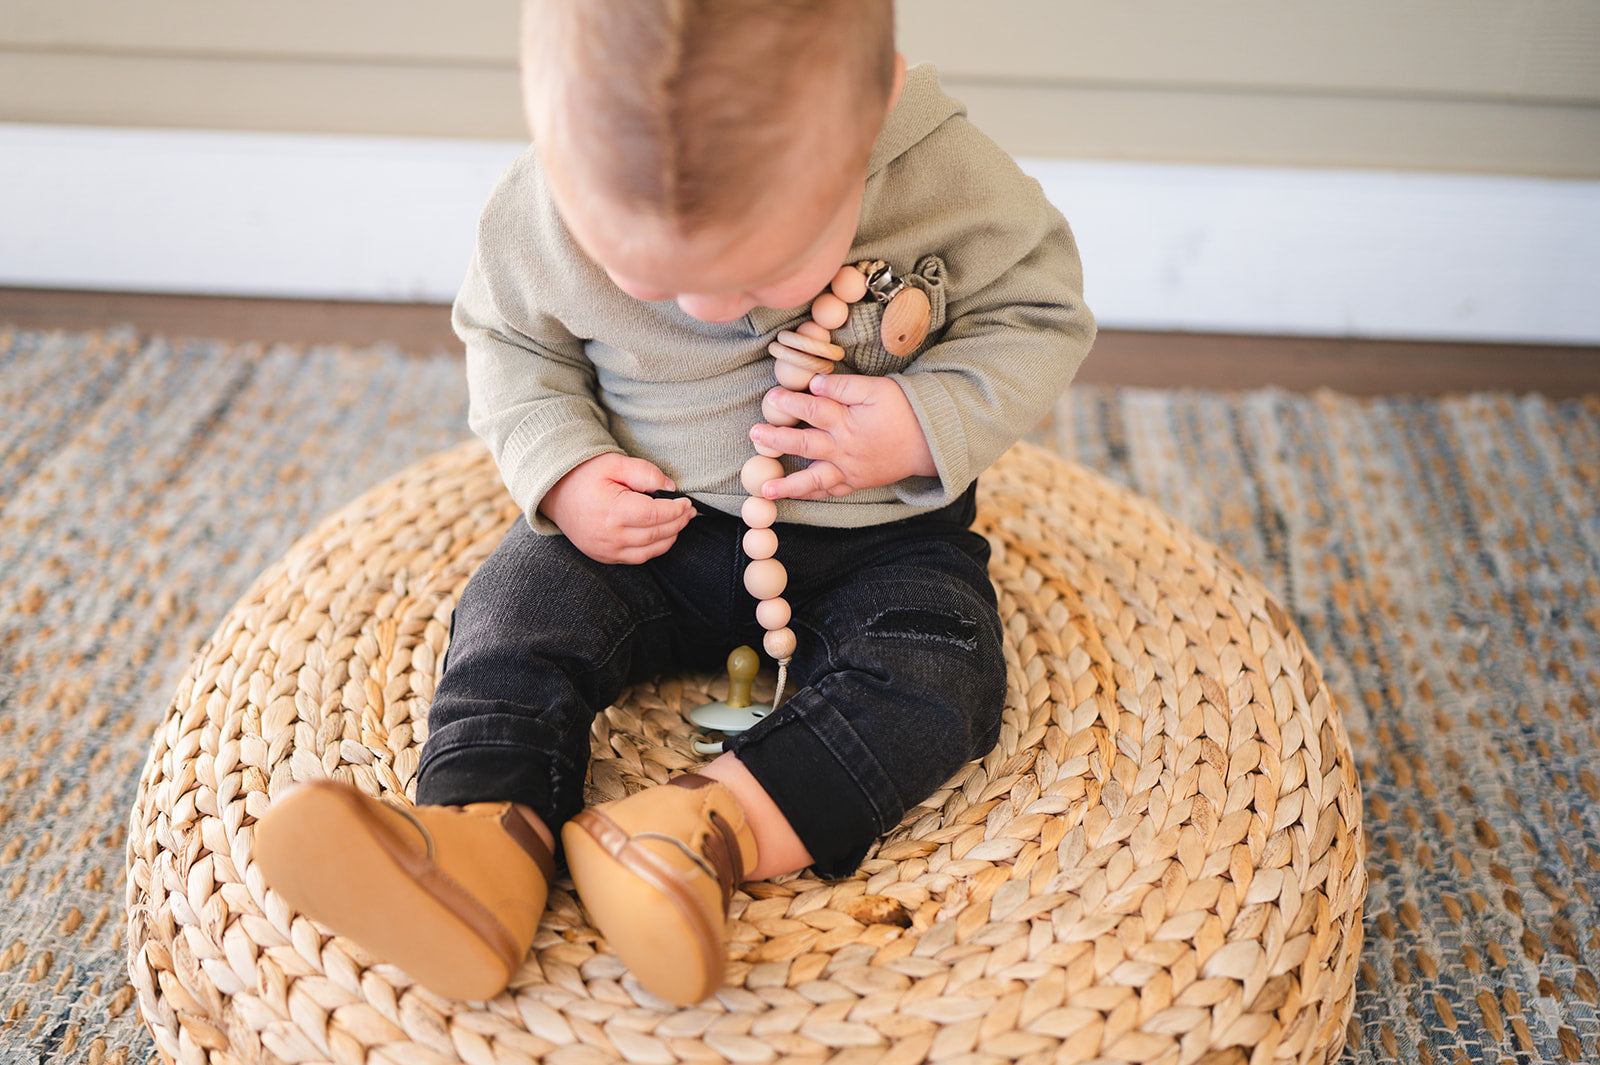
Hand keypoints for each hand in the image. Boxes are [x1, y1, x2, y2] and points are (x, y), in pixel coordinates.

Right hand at [538, 453, 693, 563]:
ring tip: (679, 522)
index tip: (687, 502)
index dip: (676, 510)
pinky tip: (662, 534)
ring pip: (649, 551)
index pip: (655, 516)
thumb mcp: (614, 463)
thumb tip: (670, 488)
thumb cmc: (585, 475)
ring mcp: (605, 550)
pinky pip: (637, 558)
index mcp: (611, 511)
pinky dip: (654, 548)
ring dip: (670, 537)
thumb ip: (644, 473)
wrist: (555, 493)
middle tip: (689, 511)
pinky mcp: (604, 556)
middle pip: (656, 535)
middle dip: (678, 523)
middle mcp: (609, 536)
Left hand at [750, 373, 935, 499]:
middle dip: (776, 440)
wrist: (932, 441)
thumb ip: (843, 386)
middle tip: (754, 435)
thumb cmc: (905, 409)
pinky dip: (813, 494)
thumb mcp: (877, 388)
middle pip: (804, 446)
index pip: (812, 411)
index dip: (789, 403)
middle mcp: (845, 450)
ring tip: (765, 491)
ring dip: (788, 485)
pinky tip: (796, 495)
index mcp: (848, 423)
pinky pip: (831, 491)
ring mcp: (850, 471)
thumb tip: (813, 384)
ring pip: (814, 479)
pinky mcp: (857, 482)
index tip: (771, 397)